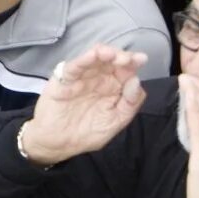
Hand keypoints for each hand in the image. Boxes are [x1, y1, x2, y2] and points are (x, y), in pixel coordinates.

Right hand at [19, 43, 148, 165]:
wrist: (57, 144)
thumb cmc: (86, 134)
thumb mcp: (115, 122)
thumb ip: (129, 104)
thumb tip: (136, 81)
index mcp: (112, 87)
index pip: (124, 70)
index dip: (133, 63)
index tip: (141, 60)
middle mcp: (98, 79)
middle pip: (111, 60)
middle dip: (121, 56)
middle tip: (129, 59)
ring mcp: (81, 77)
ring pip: (93, 58)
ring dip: (104, 53)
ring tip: (113, 55)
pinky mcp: (63, 79)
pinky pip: (74, 67)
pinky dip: (83, 59)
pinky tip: (93, 55)